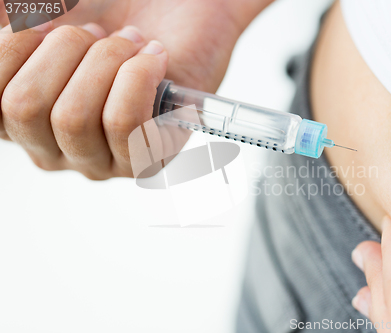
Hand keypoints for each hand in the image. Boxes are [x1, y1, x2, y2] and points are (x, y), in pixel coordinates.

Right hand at [0, 0, 272, 178]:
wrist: (183, 14)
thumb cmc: (119, 14)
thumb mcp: (53, 13)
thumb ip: (12, 22)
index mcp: (27, 120)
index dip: (12, 49)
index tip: (47, 22)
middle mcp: (60, 148)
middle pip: (24, 108)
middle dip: (64, 48)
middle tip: (101, 31)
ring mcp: (104, 158)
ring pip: (73, 118)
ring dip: (105, 60)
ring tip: (131, 41)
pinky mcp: (148, 155)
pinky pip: (124, 123)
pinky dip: (138, 76)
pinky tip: (153, 58)